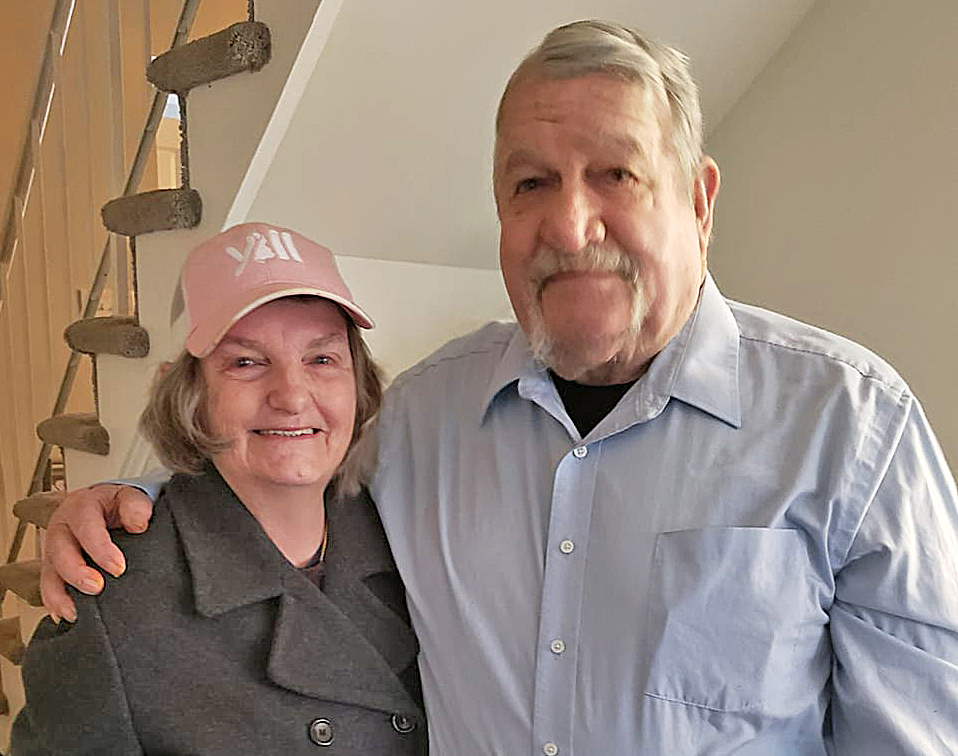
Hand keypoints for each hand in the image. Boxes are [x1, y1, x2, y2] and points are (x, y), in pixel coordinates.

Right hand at [40, 484, 153, 621]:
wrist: (105, 507)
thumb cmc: (117, 505)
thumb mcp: (130, 497)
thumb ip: (136, 507)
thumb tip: (139, 524)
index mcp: (80, 507)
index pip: (86, 527)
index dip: (100, 549)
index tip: (118, 568)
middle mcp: (61, 528)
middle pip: (60, 552)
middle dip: (76, 573)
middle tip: (97, 588)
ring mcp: (54, 549)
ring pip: (48, 573)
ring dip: (59, 595)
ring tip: (75, 612)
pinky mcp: (53, 567)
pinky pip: (48, 586)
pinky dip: (55, 602)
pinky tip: (65, 615)